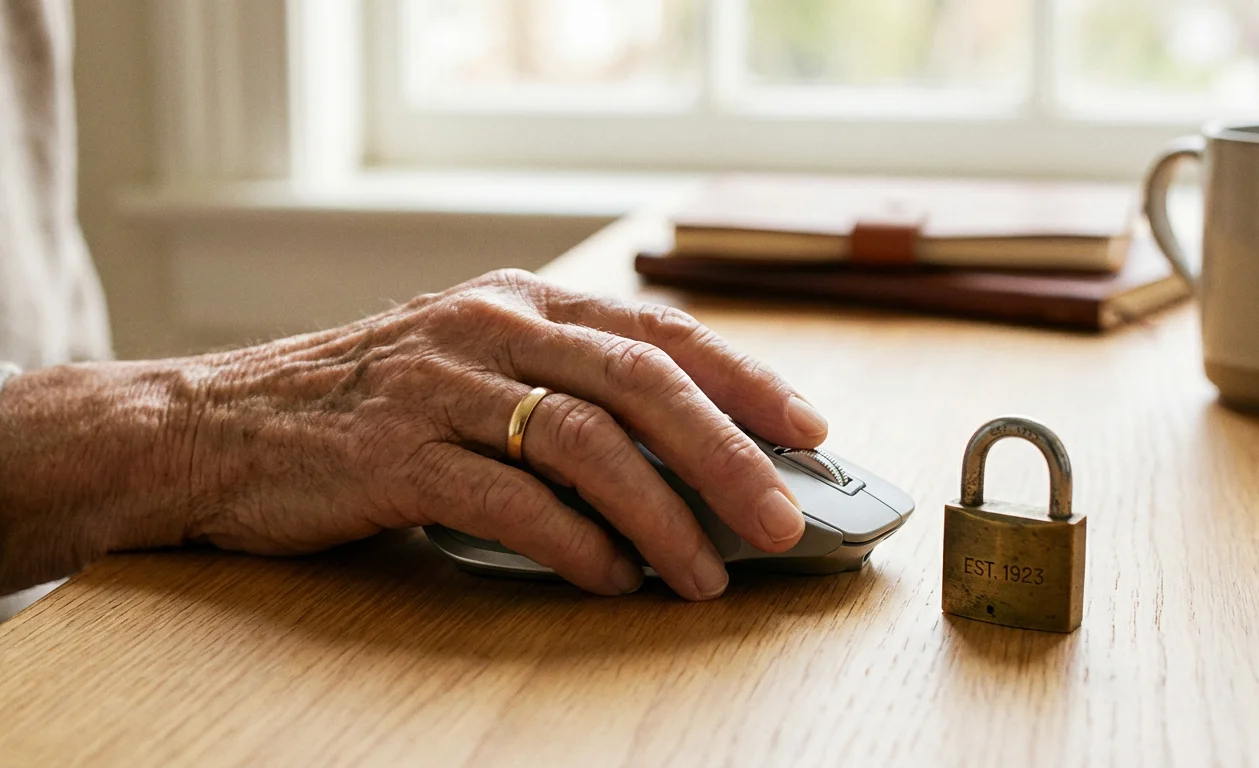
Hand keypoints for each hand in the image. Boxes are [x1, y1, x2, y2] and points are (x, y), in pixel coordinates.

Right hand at [153, 269, 828, 599]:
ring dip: (662, 515)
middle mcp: (489, 325)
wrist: (216, 425)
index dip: (744, 380)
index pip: (659, 333)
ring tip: (708, 574)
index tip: (810, 430)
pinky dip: (574, 545)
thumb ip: (562, 392)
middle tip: (787, 516)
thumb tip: (684, 463)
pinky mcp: (395, 452)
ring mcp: (440, 385)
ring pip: (586, 443)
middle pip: (641, 383)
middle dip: (728, 454)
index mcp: (520, 301)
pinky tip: (612, 578)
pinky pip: (510, 500)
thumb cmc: (362, 406)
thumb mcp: (470, 367)